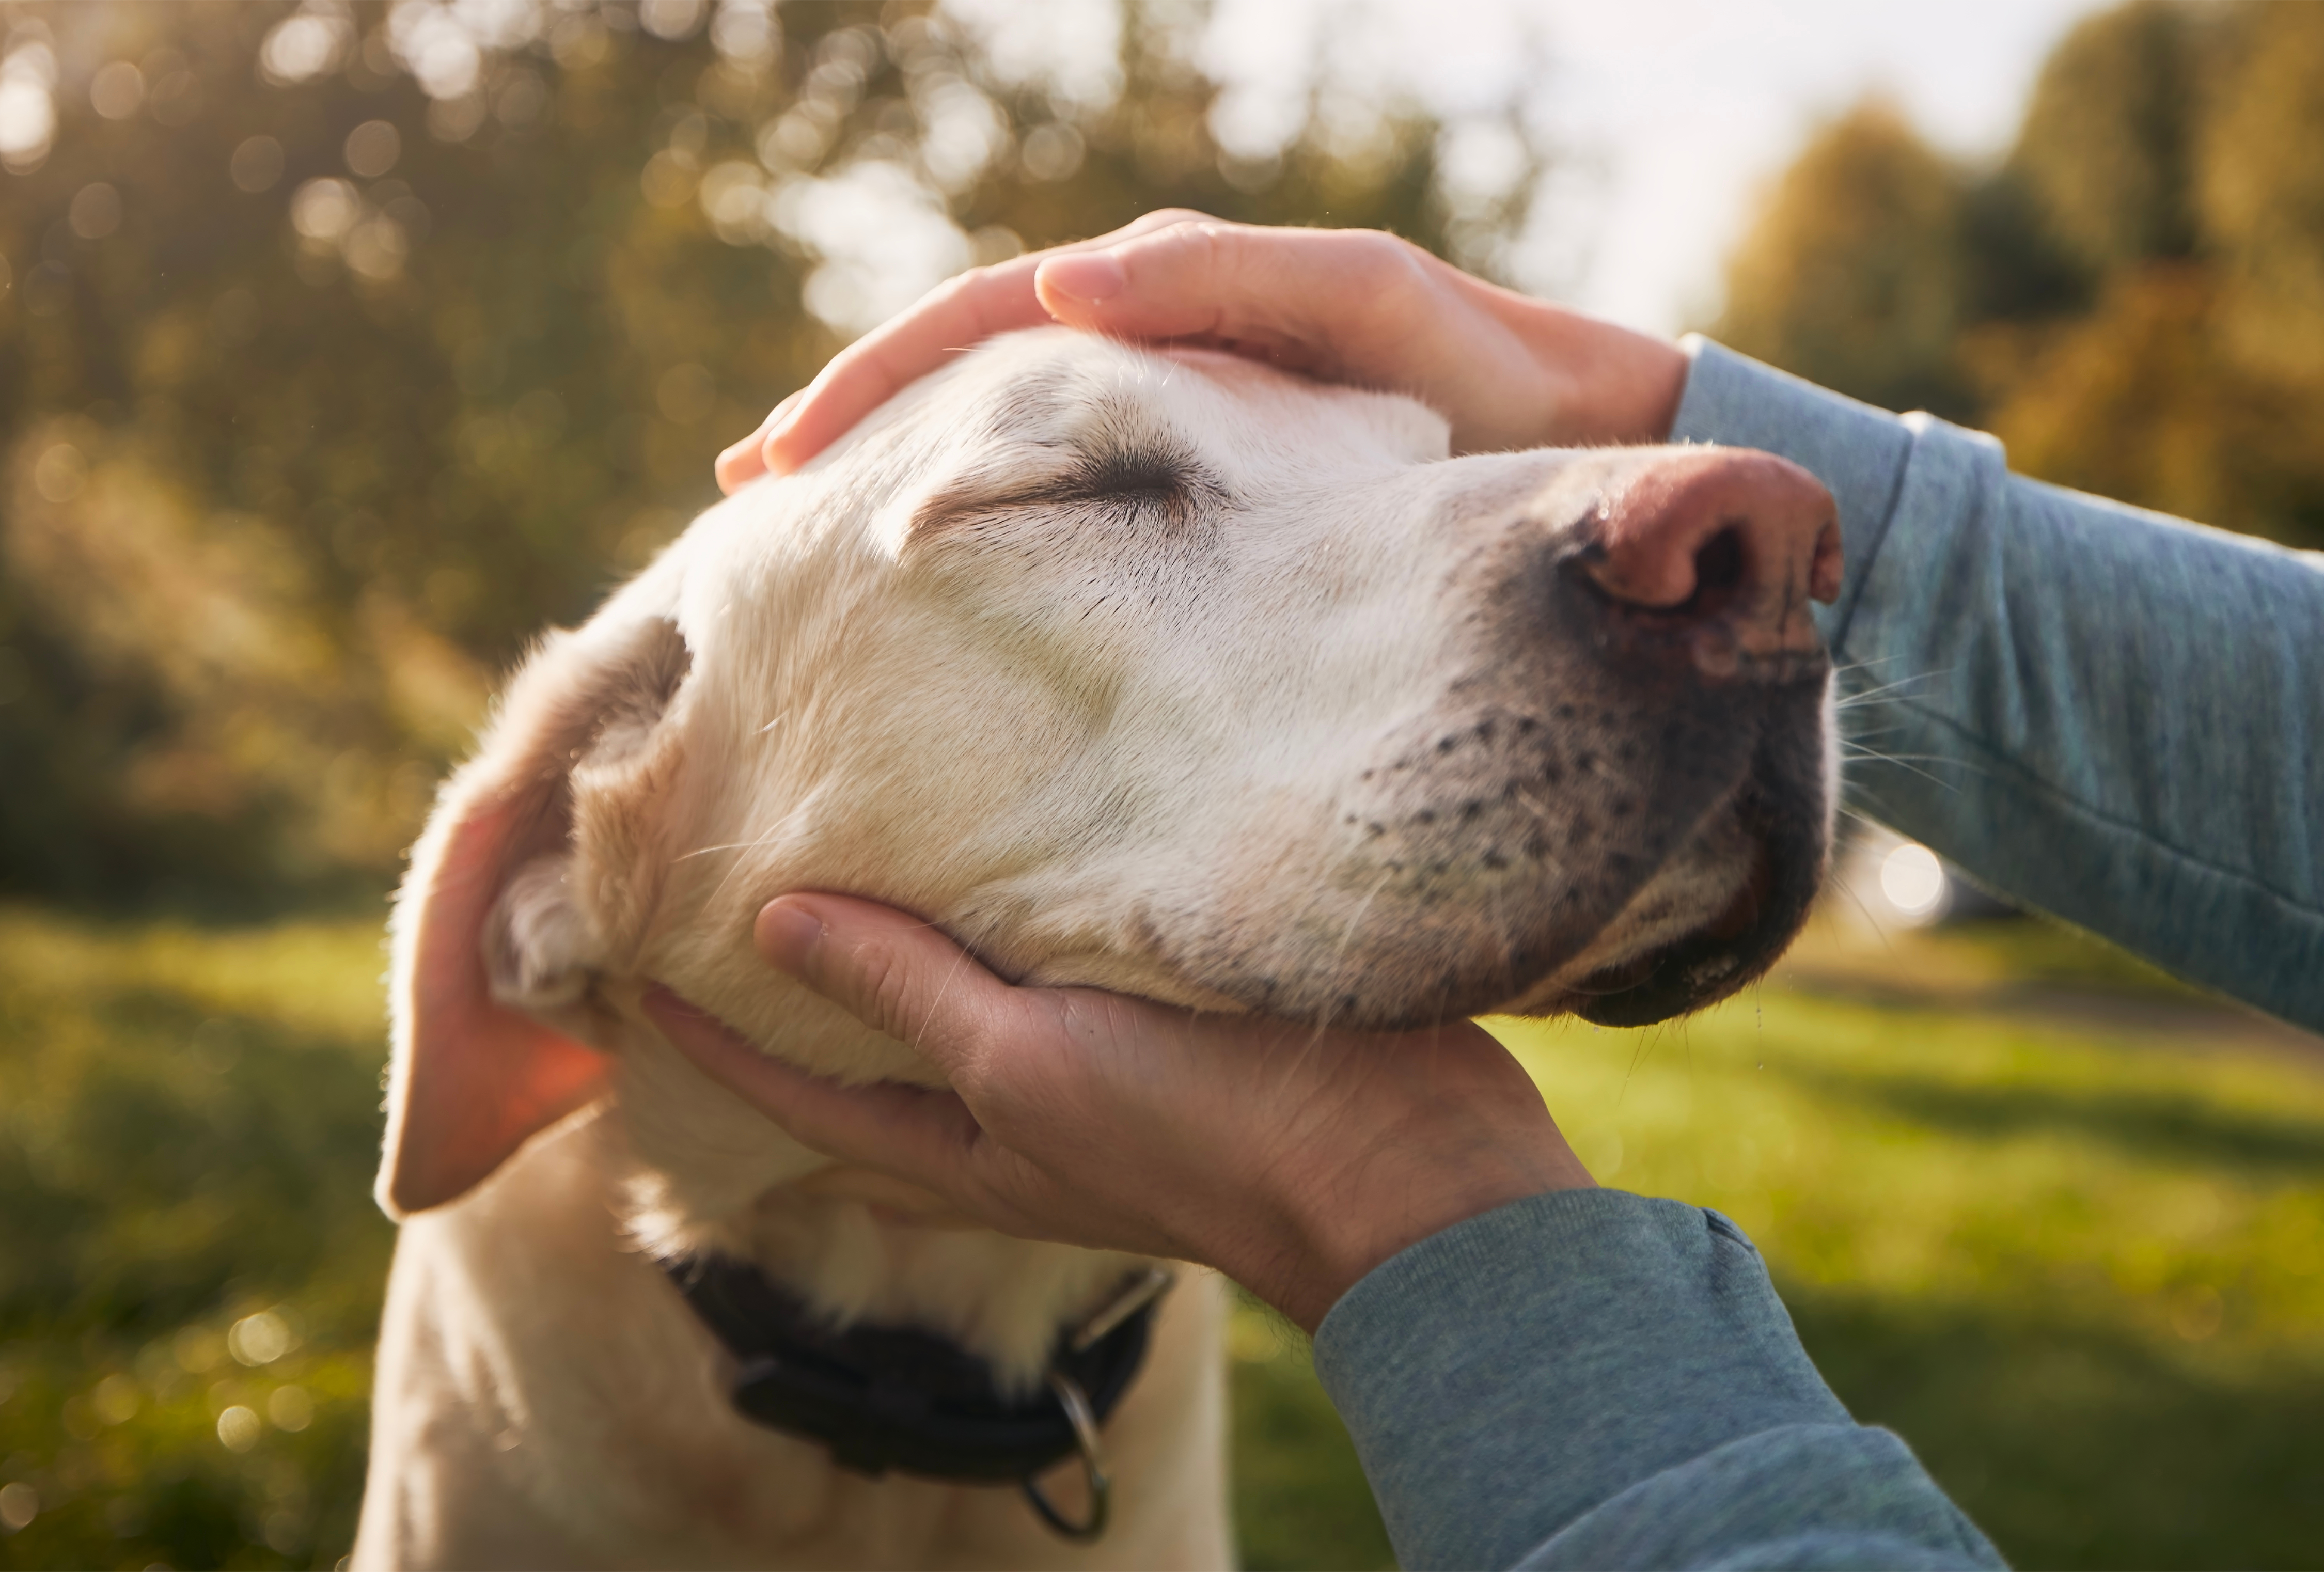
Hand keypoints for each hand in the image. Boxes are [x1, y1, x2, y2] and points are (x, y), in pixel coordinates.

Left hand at [643, 894, 1591, 1330]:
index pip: (798, 1096)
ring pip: (962, 1021)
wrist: (1398, 1164)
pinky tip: (1008, 866)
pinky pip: (1054, 979)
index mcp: (967, 1149)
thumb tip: (775, 924)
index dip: (711, 1040)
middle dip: (795, 1016)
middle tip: (723, 931)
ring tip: (845, 882)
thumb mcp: (1029, 1062)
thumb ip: (909, 994)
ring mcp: (1093, 1082)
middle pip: (871, 1072)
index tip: (631, 968)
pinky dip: (1007, 931)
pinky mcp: (1166, 1029)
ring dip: (900, 966)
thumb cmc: (1203, 1129)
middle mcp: (1014, 1123)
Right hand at [716, 215, 1691, 491]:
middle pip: (964, 370)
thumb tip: (1065, 292)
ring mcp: (1173, 417)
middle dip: (852, 422)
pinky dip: (988, 510)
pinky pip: (1069, 487)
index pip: (985, 322)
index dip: (876, 381)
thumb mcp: (1366, 307)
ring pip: (1003, 432)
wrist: (1576, 443)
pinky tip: (937, 568)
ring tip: (804, 533)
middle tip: (747, 494)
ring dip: (901, 470)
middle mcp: (1153, 344)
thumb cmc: (1483, 375)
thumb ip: (1231, 285)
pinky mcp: (1205, 487)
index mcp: (1169, 296)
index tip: (784, 457)